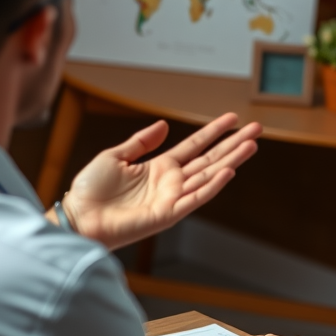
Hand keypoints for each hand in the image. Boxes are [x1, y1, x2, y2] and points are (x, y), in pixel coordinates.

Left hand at [63, 113, 260, 249]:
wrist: (78, 216)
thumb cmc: (91, 190)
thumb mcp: (115, 156)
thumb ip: (141, 142)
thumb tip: (163, 125)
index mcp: (160, 167)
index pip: (195, 145)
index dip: (214, 131)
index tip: (233, 119)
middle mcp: (171, 182)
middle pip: (210, 158)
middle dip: (234, 144)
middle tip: (256, 129)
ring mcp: (172, 198)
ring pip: (209, 175)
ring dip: (232, 160)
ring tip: (251, 145)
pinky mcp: (168, 214)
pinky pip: (196, 198)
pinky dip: (213, 185)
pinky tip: (229, 171)